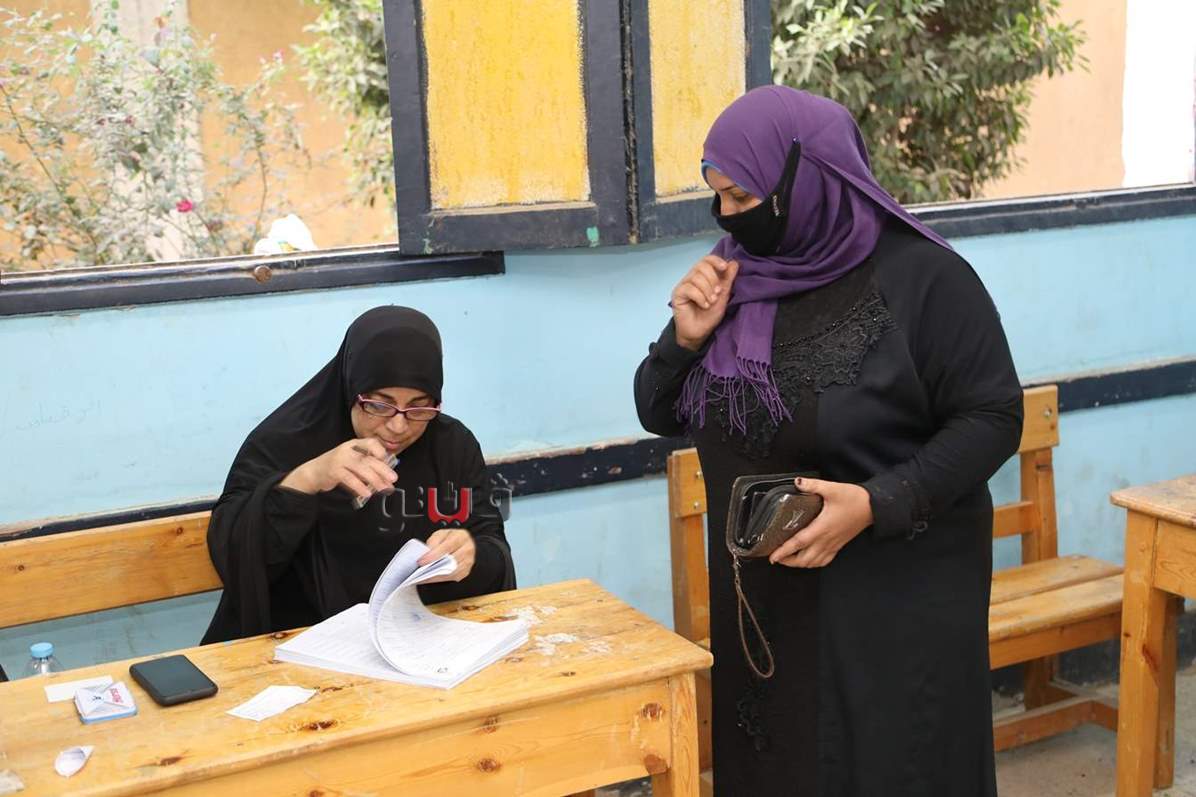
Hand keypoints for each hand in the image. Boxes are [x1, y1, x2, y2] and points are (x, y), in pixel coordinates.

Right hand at [279, 438, 396, 499]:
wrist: (314, 472)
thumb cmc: (338, 467)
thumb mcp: (352, 461)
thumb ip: (367, 464)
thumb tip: (387, 475)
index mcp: (354, 444)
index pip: (371, 443)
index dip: (381, 451)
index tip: (389, 461)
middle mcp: (347, 449)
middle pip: (368, 458)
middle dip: (383, 469)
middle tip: (393, 479)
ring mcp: (340, 459)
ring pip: (361, 468)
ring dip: (374, 479)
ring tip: (383, 488)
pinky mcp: (334, 471)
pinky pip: (350, 479)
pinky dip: (360, 486)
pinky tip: (367, 492)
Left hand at [417, 529, 475, 582]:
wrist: (460, 544)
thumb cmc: (449, 539)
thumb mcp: (440, 535)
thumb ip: (434, 541)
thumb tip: (428, 552)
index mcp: (461, 537)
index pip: (447, 547)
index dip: (434, 555)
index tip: (422, 561)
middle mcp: (468, 549)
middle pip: (450, 561)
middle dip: (434, 567)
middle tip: (420, 571)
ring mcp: (468, 561)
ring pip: (451, 572)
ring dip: (436, 576)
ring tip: (422, 577)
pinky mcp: (465, 571)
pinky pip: (452, 578)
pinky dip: (440, 579)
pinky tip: (429, 578)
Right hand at [671, 255, 738, 350]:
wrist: (699, 333)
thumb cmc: (709, 316)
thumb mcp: (723, 296)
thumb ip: (728, 279)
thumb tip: (734, 263)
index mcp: (703, 276)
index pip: (707, 259)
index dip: (715, 260)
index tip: (724, 267)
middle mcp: (692, 278)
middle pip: (702, 266)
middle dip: (713, 279)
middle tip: (717, 294)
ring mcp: (684, 286)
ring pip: (696, 277)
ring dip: (707, 291)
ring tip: (711, 302)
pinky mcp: (677, 294)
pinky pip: (689, 289)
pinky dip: (700, 297)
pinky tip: (704, 306)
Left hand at [768, 477, 873, 567]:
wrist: (873, 507)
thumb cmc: (854, 499)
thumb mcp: (832, 489)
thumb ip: (813, 485)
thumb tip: (798, 482)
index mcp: (822, 528)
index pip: (798, 543)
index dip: (784, 551)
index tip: (772, 556)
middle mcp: (826, 540)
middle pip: (803, 559)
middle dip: (788, 561)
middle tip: (776, 557)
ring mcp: (833, 544)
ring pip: (813, 563)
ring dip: (799, 564)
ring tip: (788, 559)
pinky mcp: (838, 545)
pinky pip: (824, 561)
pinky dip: (813, 563)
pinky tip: (808, 559)